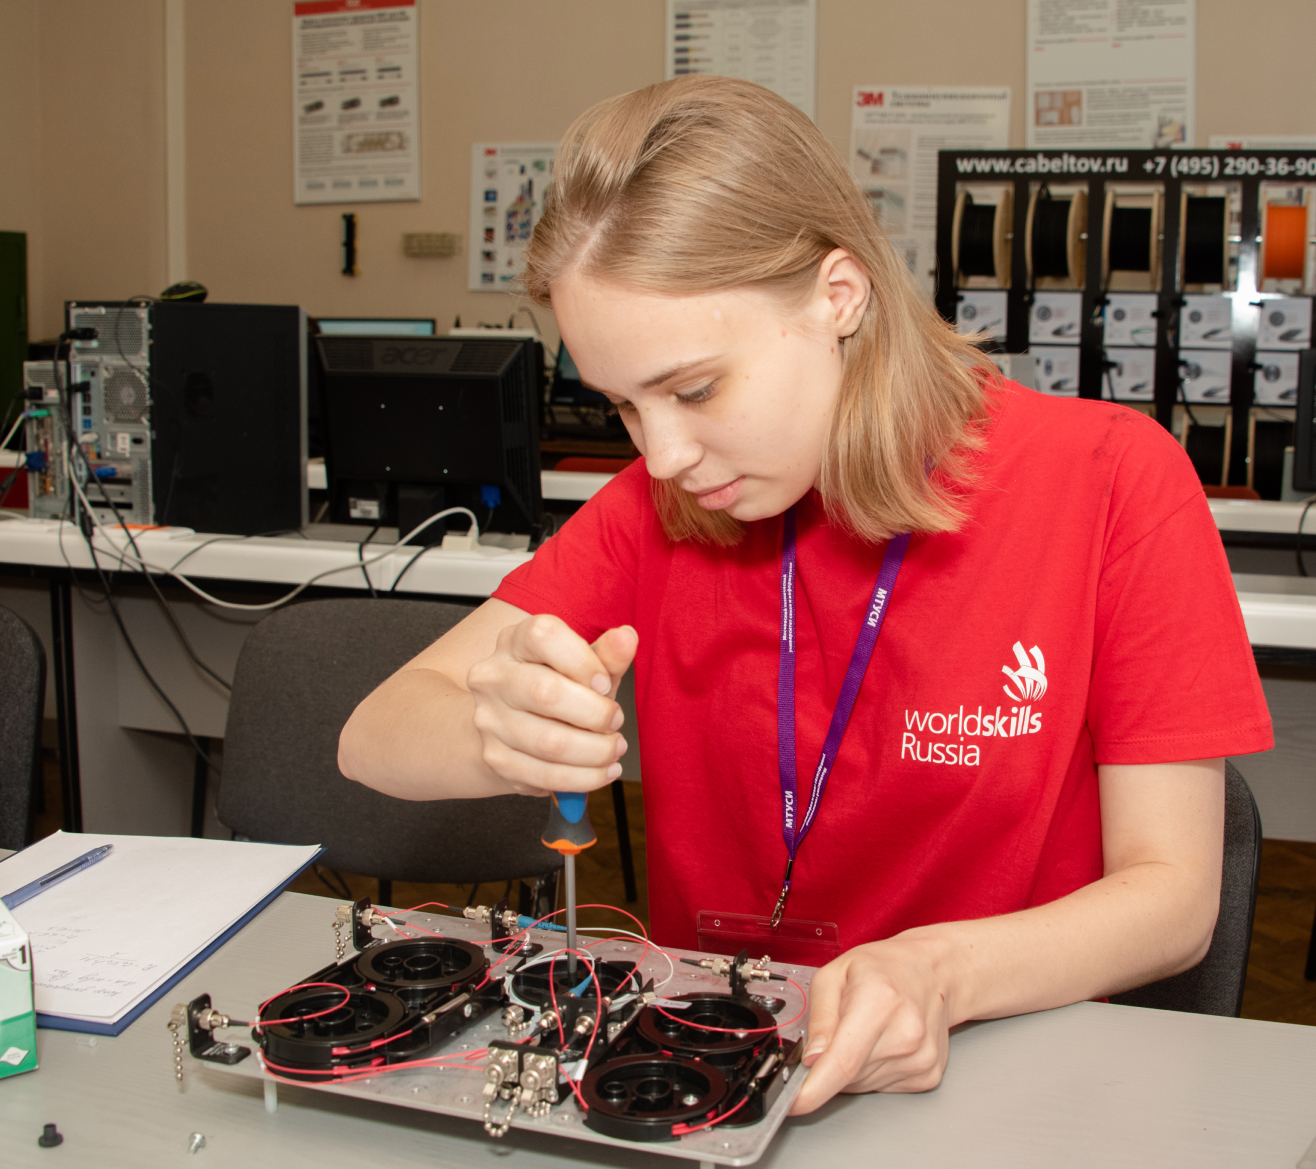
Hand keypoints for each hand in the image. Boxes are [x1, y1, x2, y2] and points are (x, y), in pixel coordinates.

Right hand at [466, 615, 637, 796]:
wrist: (510, 724)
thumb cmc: (555, 686)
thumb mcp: (583, 665)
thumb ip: (606, 654)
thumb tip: (627, 638)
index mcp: (515, 641)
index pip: (544, 636)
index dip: (583, 661)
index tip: (605, 683)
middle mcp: (494, 677)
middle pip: (546, 694)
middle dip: (596, 713)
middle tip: (616, 721)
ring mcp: (490, 720)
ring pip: (550, 743)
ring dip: (595, 751)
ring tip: (614, 748)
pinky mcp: (496, 758)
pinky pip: (546, 776)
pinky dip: (584, 778)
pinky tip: (602, 771)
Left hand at [789, 936, 953, 1113]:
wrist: (932, 971)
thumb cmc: (883, 967)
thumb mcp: (834, 974)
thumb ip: (819, 1017)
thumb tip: (810, 1059)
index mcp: (879, 1002)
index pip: (843, 1062)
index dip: (813, 1089)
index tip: (793, 1103)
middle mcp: (905, 1033)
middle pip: (847, 1077)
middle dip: (829, 1064)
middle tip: (839, 1031)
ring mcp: (920, 1058)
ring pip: (861, 1085)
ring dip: (852, 1067)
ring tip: (866, 1029)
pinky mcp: (928, 1074)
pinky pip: (881, 1087)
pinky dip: (871, 1071)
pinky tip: (882, 1042)